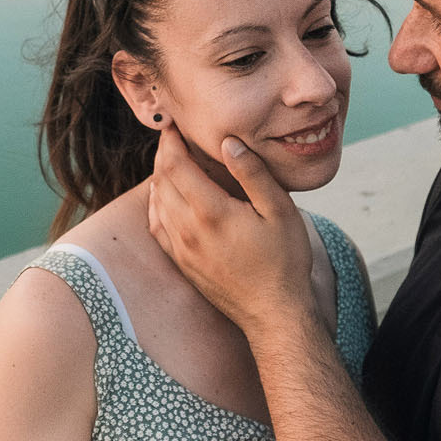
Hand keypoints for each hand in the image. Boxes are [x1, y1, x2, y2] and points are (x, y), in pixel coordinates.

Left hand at [146, 122, 314, 338]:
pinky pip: (157, 227)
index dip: (170, 141)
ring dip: (159, 177)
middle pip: (161, 180)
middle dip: (163, 154)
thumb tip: (228, 142)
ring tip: (172, 161)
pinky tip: (165, 197)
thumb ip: (253, 173)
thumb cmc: (285, 261)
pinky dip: (156, 205)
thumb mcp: (280, 210)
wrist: (274, 314)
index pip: (175, 165)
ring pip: (156, 202)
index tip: (174, 125)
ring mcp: (182, 250)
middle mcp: (188, 230)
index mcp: (210, 212)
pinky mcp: (182, 264)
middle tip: (173, 137)